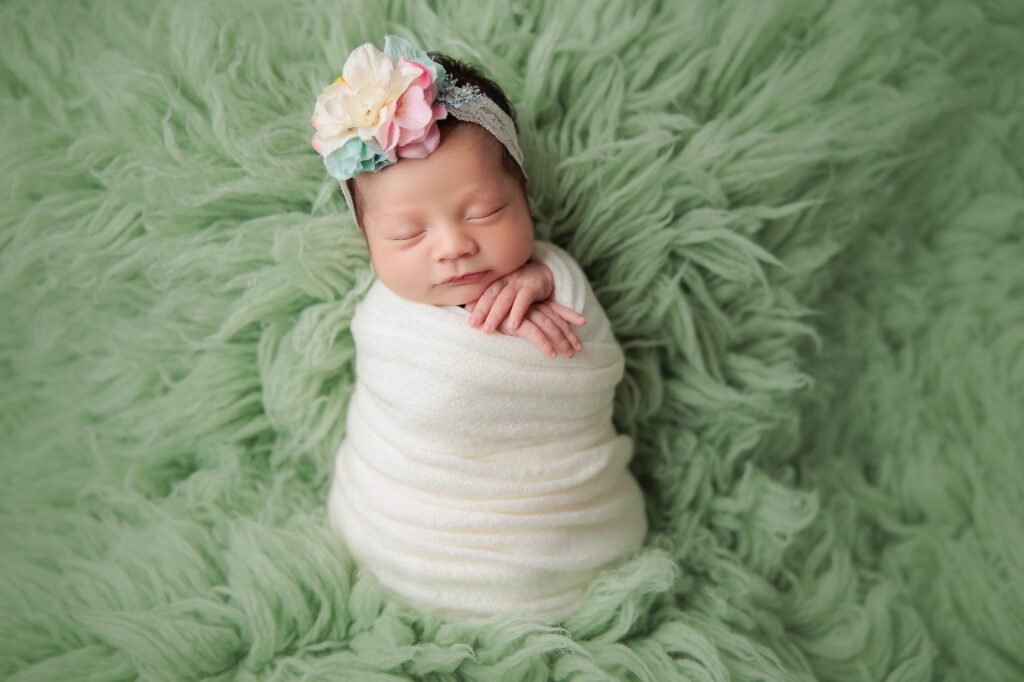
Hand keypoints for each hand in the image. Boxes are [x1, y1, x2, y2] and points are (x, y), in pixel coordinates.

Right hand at [466, 299, 585, 358]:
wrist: (470, 311)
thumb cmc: (488, 316)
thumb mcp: (508, 317)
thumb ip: (522, 320)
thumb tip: (534, 329)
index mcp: (529, 303)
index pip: (554, 310)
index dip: (569, 319)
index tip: (580, 331)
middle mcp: (528, 306)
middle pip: (554, 320)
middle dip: (568, 335)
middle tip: (578, 350)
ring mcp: (522, 313)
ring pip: (548, 327)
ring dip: (560, 341)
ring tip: (570, 355)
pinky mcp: (513, 322)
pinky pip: (533, 333)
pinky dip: (544, 344)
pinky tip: (551, 354)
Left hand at [467, 263, 554, 333]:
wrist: (545, 273)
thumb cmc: (521, 286)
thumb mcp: (504, 289)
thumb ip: (490, 297)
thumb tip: (468, 308)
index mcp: (496, 280)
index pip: (483, 294)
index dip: (474, 306)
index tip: (468, 321)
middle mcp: (505, 279)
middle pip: (491, 295)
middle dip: (481, 310)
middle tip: (472, 325)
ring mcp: (519, 282)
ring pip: (505, 298)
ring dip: (496, 315)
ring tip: (488, 329)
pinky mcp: (533, 286)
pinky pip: (524, 299)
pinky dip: (518, 311)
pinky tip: (514, 325)